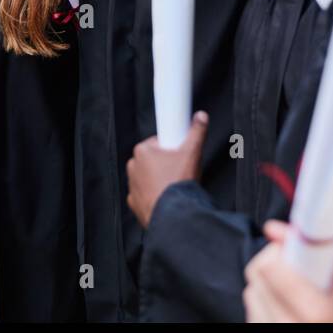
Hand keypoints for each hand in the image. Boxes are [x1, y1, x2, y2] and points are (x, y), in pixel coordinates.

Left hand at [126, 111, 207, 227]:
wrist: (173, 214)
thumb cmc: (178, 184)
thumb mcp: (192, 153)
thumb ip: (197, 132)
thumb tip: (201, 117)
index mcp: (142, 151)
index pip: (158, 142)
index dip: (171, 147)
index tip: (178, 153)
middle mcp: (133, 167)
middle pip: (153, 159)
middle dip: (166, 163)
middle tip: (180, 170)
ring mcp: (132, 185)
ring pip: (148, 176)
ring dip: (159, 179)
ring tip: (174, 184)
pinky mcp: (134, 202)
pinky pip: (145, 194)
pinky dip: (154, 194)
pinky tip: (166, 197)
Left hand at [243, 220, 332, 322]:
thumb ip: (319, 244)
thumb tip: (272, 227)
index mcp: (315, 312)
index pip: (269, 267)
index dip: (279, 251)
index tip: (292, 250)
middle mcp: (289, 326)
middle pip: (256, 277)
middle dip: (273, 264)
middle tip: (294, 269)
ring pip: (251, 292)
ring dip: (268, 284)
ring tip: (293, 291)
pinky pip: (252, 308)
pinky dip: (266, 301)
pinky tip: (287, 306)